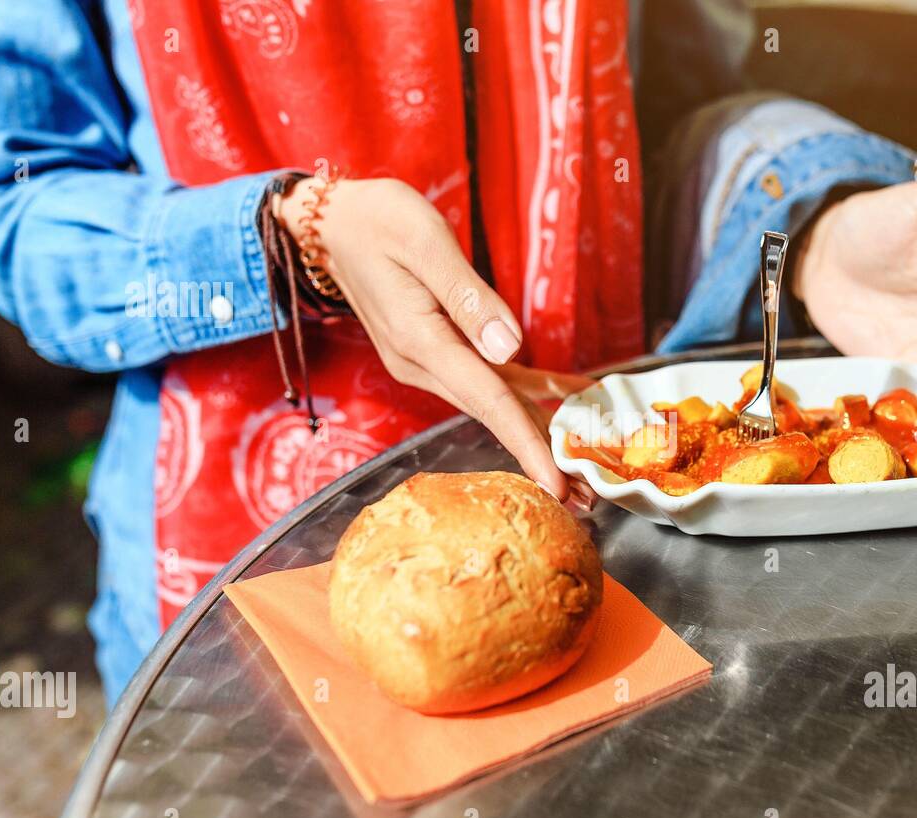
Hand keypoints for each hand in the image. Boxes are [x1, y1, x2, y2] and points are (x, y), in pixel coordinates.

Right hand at [277, 177, 590, 503]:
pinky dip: (527, 391)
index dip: (527, 444)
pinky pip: (488, 379)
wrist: (328, 223)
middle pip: (494, 415)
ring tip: (582, 468)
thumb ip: (470, 298)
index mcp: (421, 342)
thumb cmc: (376, 220)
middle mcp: (423, 364)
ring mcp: (427, 361)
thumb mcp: (426, 243)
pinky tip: (564, 396)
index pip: (488, 402)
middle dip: (542, 458)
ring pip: (494, 402)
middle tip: (589, 497)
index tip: (558, 484)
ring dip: (538, 433)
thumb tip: (511, 348)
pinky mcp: (434, 351)